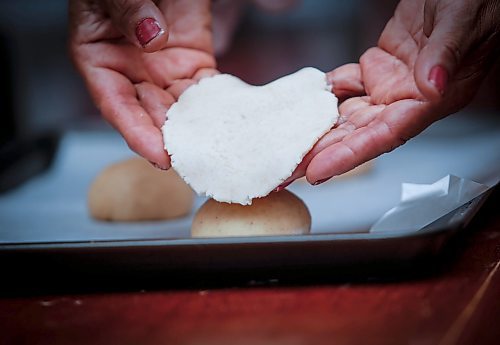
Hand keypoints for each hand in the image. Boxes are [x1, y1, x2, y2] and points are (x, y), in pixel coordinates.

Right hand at [69, 0, 216, 168]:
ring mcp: (164, 68)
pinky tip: (225, 119)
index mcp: (99, 57)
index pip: (116, 105)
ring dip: (195, 129)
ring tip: (211, 149)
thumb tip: (151, 38)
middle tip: (191, 159)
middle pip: (150, 114)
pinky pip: (205, 89)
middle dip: (170, 139)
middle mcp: (132, 70)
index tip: (158, 154)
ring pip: (180, 109)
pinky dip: (215, 105)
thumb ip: (126, 10)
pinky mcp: (194, 59)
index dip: (136, 133)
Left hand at [285, 0, 499, 186]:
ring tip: (288, 146)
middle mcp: (409, 99)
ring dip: (318, 131)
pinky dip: (326, 94)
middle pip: (359, 135)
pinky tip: (306, 102)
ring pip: (348, 116)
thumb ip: (446, 54)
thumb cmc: (477, 3)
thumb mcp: (462, 21)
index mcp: (434, 99)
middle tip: (288, 171)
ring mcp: (392, 84)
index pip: (386, 136)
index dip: (349, 156)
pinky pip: (348, 86)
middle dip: (322, 154)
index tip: (318, 171)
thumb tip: (433, 86)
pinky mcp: (381, 68)